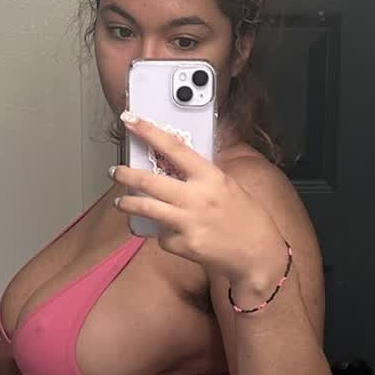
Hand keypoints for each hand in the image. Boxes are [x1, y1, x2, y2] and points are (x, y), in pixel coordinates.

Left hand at [112, 113, 286, 291]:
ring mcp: (188, 223)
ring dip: (127, 204)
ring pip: (145, 208)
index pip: (174, 147)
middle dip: (126, 175)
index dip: (148, 131)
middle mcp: (197, 198)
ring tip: (121, 203)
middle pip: (149, 181)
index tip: (130, 120)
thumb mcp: (228, 185)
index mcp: (210, 177)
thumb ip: (202, 176)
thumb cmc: (247, 218)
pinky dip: (162, 234)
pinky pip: (162, 236)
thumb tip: (176, 163)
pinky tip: (172, 234)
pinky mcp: (184, 245)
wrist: (259, 254)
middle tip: (116, 171)